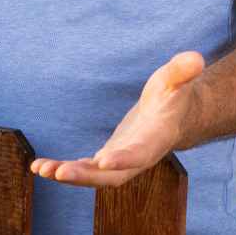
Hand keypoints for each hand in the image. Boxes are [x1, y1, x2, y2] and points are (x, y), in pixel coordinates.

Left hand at [30, 51, 204, 188]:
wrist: (172, 116)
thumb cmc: (173, 94)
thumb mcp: (176, 80)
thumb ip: (182, 71)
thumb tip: (196, 57)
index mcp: (156, 139)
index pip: (141, 153)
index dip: (125, 158)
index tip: (104, 161)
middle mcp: (138, 157)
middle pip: (113, 176)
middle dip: (86, 176)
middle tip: (60, 173)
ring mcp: (121, 161)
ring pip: (94, 177)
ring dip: (69, 175)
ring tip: (41, 169)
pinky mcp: (106, 160)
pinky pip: (83, 169)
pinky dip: (62, 170)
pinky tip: (39, 167)